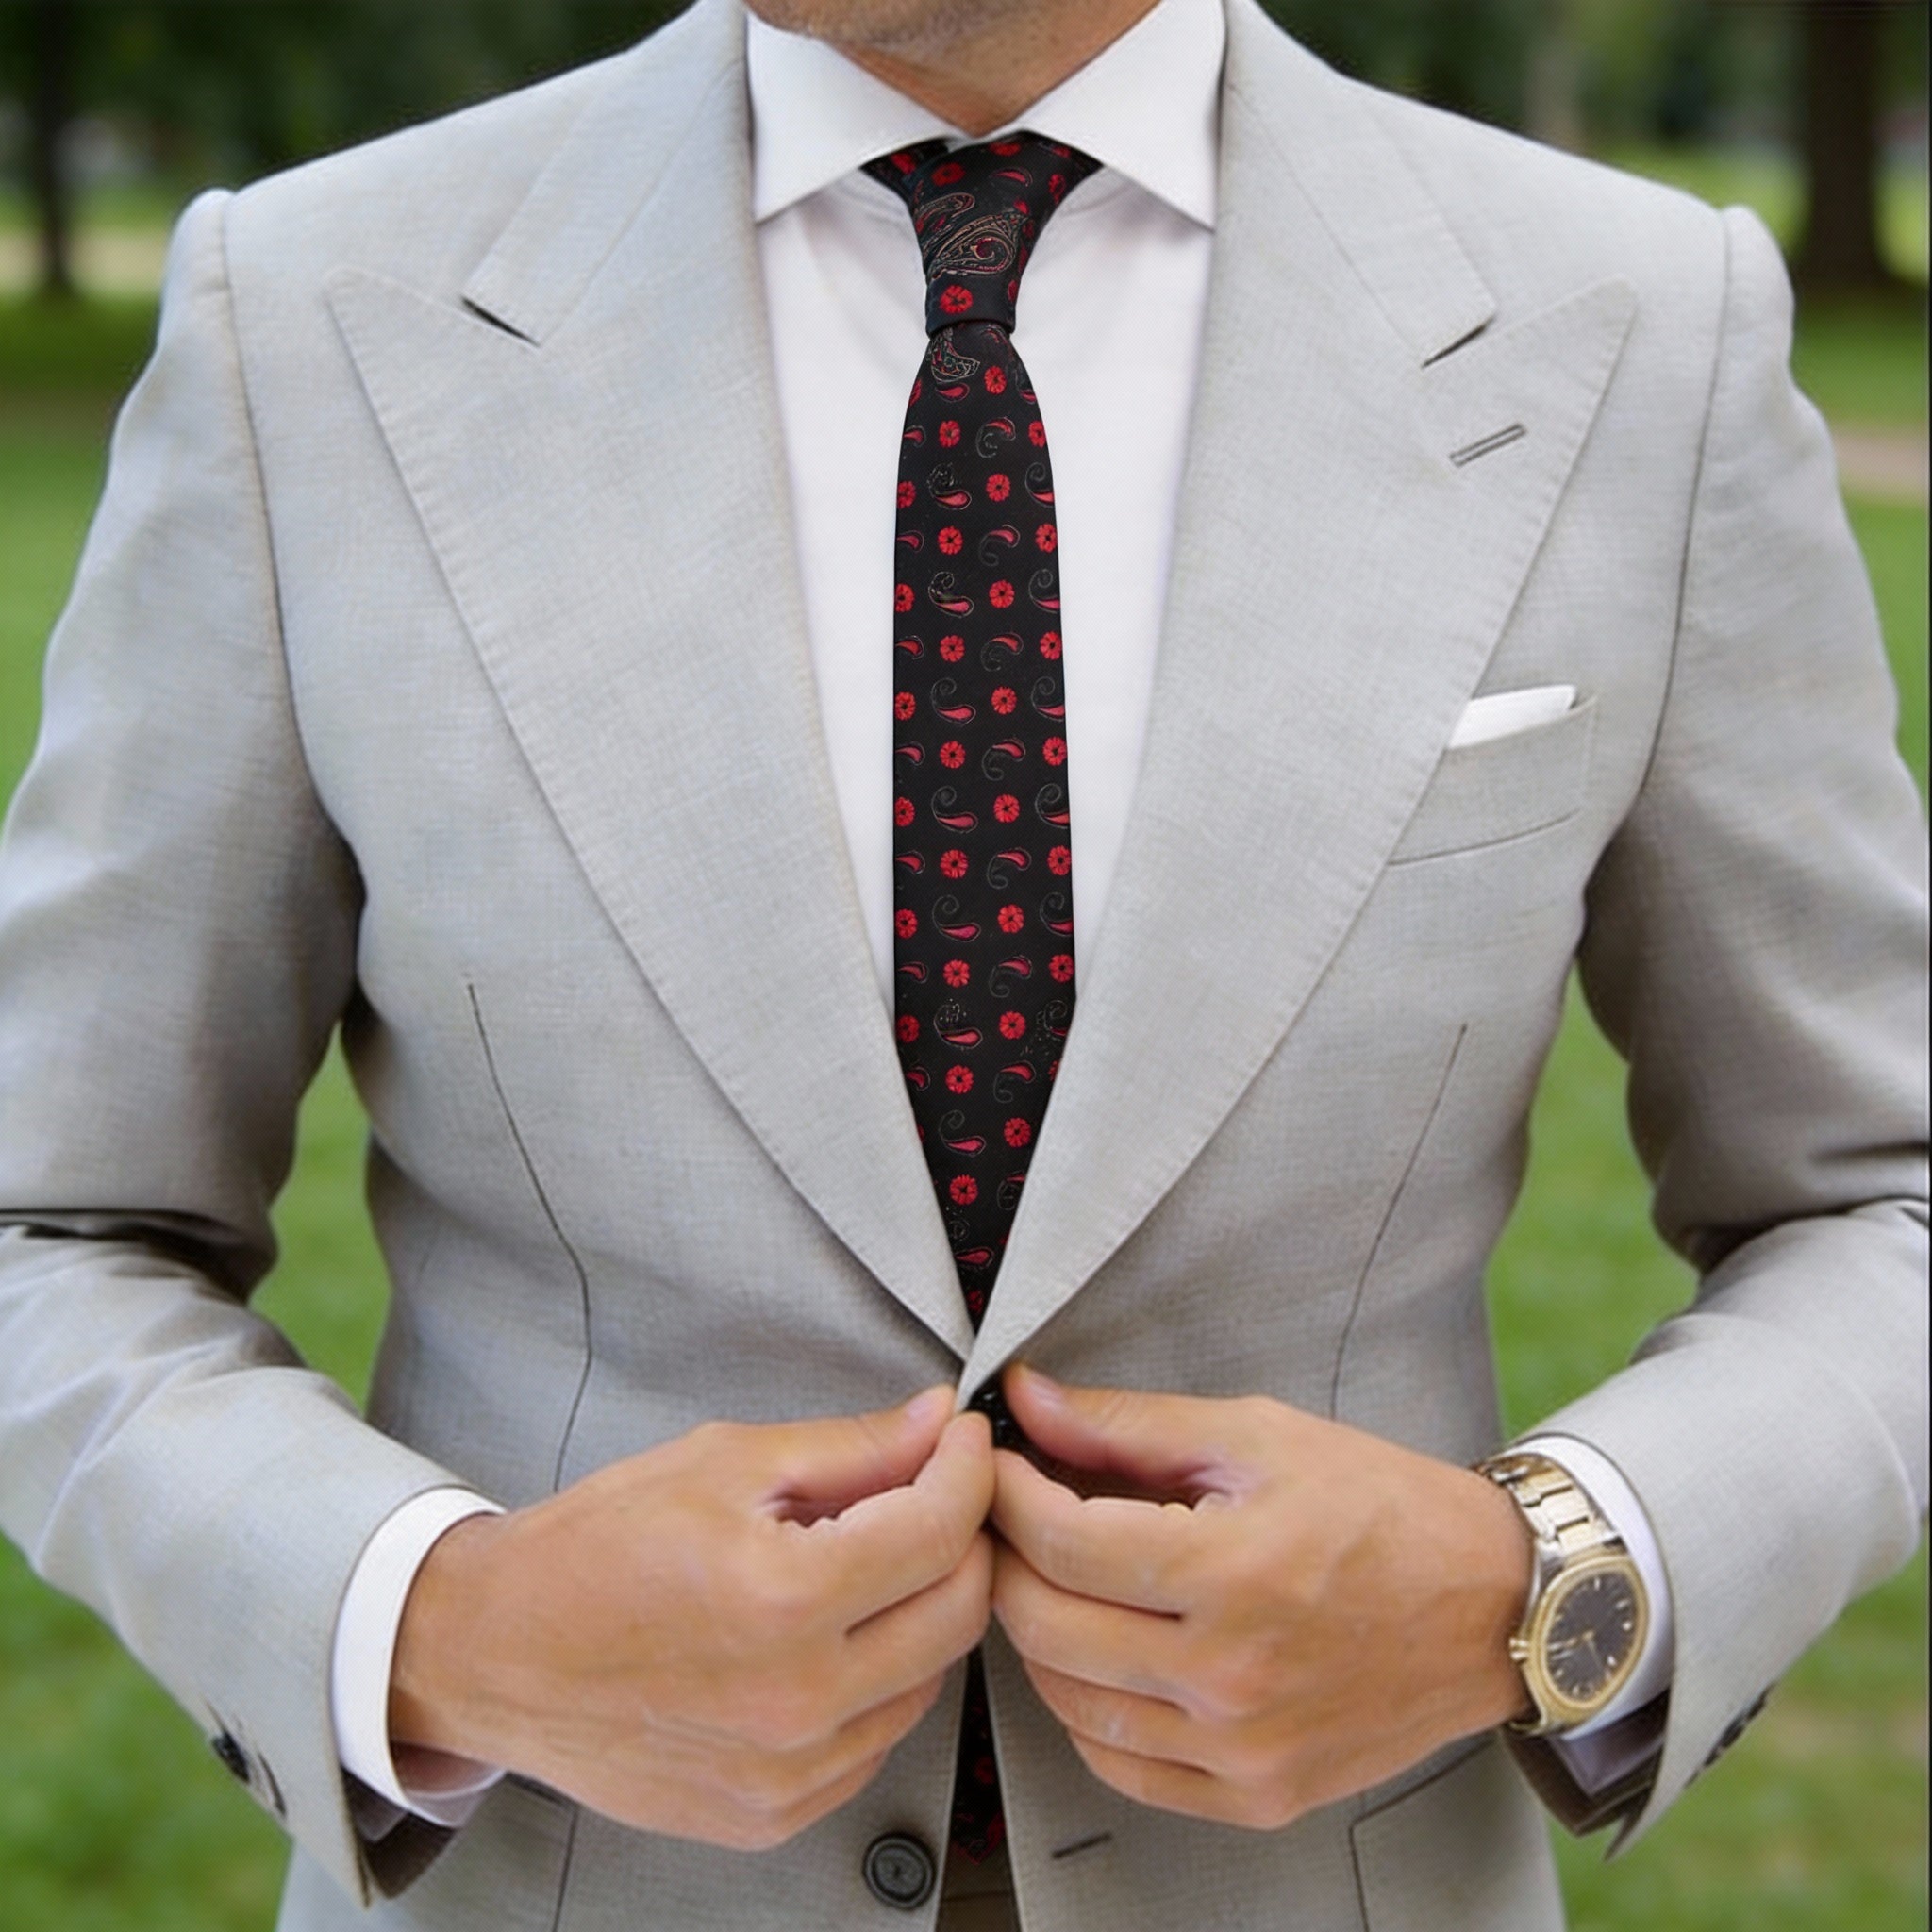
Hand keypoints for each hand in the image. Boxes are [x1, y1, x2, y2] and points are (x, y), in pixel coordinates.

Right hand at [390, 1388, 994, 1848]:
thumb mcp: (722, 1461)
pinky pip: (877, 1739)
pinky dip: (879, 1680)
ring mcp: (787, 1772)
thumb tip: (937, 1424)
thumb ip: (850, 1447)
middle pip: (959, 1612)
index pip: (940, 1530)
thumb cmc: (594, 1549)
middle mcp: (796, 1700)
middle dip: (964, 1537)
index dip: (969, 1469)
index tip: (963, 1441)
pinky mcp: (773, 1814)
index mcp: (781, 1598)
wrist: (497, 1654)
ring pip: (930, 1679)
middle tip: (934, 1493)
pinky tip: (832, 1636)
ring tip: (869, 1563)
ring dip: (923, 1610)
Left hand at [989, 1367, 1530, 1830]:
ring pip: (1070, 1704)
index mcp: (1233, 1573)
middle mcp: (1233, 1676)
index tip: (997, 1464)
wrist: (1492, 1605)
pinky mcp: (1258, 1796)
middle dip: (1007, 1559)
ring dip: (1038, 1635)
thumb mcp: (1256, 1435)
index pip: (1060, 1542)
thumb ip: (1128, 1424)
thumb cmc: (1382, 1508)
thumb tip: (1028, 1400)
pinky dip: (1087, 1712)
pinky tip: (1100, 1656)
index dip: (1007, 1493)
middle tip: (1011, 1516)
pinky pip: (1123, 1769)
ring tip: (1054, 1579)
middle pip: (1047, 1626)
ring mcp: (1244, 1749)